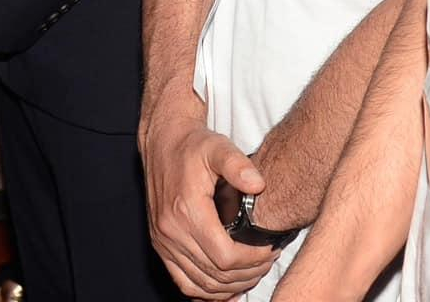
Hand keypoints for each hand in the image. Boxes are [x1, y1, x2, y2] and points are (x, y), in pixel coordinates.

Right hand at [141, 90, 278, 299]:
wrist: (163, 142)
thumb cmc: (193, 145)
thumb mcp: (218, 147)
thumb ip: (239, 165)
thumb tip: (259, 184)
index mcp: (186, 211)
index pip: (225, 257)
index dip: (252, 260)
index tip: (269, 250)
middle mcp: (171, 231)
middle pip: (215, 275)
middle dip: (247, 274)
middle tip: (267, 261)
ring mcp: (163, 241)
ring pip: (200, 284)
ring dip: (230, 286)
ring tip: (253, 273)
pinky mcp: (160, 244)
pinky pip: (183, 282)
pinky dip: (206, 292)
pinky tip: (227, 288)